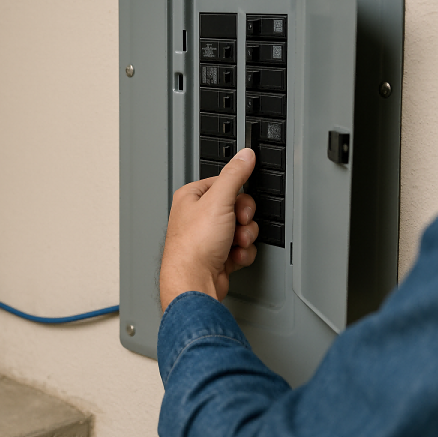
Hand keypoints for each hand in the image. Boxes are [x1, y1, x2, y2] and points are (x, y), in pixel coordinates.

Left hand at [159, 148, 258, 310]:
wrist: (194, 281)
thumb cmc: (194, 245)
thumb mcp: (219, 201)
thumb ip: (234, 175)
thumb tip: (245, 155)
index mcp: (192, 197)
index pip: (225, 183)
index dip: (238, 194)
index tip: (239, 203)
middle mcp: (197, 216)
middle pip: (237, 207)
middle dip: (244, 220)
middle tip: (238, 225)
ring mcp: (207, 237)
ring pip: (241, 229)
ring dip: (244, 238)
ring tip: (234, 243)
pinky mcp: (217, 255)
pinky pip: (240, 248)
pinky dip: (241, 253)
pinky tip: (232, 256)